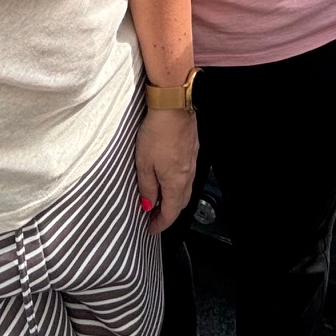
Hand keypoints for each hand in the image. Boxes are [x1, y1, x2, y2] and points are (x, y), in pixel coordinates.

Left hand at [135, 111, 196, 232]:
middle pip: (180, 203)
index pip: (170, 213)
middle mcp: (187, 175)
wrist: (174, 107)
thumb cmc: (158, 132)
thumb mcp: (143, 163)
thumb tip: (147, 204)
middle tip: (152, 216)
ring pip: (184, 189)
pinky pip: (186, 175)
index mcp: (175, 183)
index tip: (150, 229)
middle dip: (167, 213)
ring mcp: (191, 162)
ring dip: (172, 198)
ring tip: (157, 198)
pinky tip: (166, 176)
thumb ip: (146, 187)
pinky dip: (177, 183)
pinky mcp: (191, 150)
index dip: (160, 224)